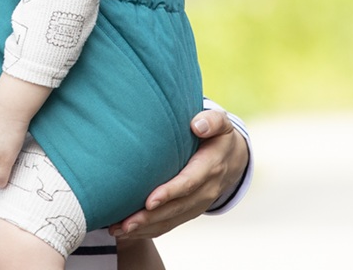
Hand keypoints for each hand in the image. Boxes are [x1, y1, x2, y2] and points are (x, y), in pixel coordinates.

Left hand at [108, 109, 248, 239]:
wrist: (234, 157)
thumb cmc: (218, 133)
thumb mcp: (220, 122)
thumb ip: (211, 121)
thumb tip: (197, 125)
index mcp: (210, 168)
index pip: (188, 183)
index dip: (169, 193)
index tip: (149, 200)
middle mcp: (205, 190)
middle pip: (175, 208)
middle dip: (150, 218)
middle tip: (125, 223)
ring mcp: (198, 204)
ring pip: (170, 220)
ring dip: (145, 228)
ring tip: (118, 230)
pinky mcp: (190, 210)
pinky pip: (170, 223)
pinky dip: (149, 230)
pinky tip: (127, 232)